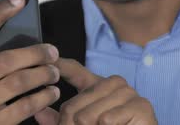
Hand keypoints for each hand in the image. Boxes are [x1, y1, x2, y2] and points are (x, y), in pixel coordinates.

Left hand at [35, 58, 157, 124]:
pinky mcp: (141, 106)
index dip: (59, 65)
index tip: (44, 59)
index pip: (75, 70)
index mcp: (98, 86)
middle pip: (76, 103)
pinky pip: (108, 119)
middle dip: (70, 124)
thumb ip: (60, 120)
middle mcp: (113, 83)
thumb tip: (38, 113)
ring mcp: (128, 93)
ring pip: (90, 114)